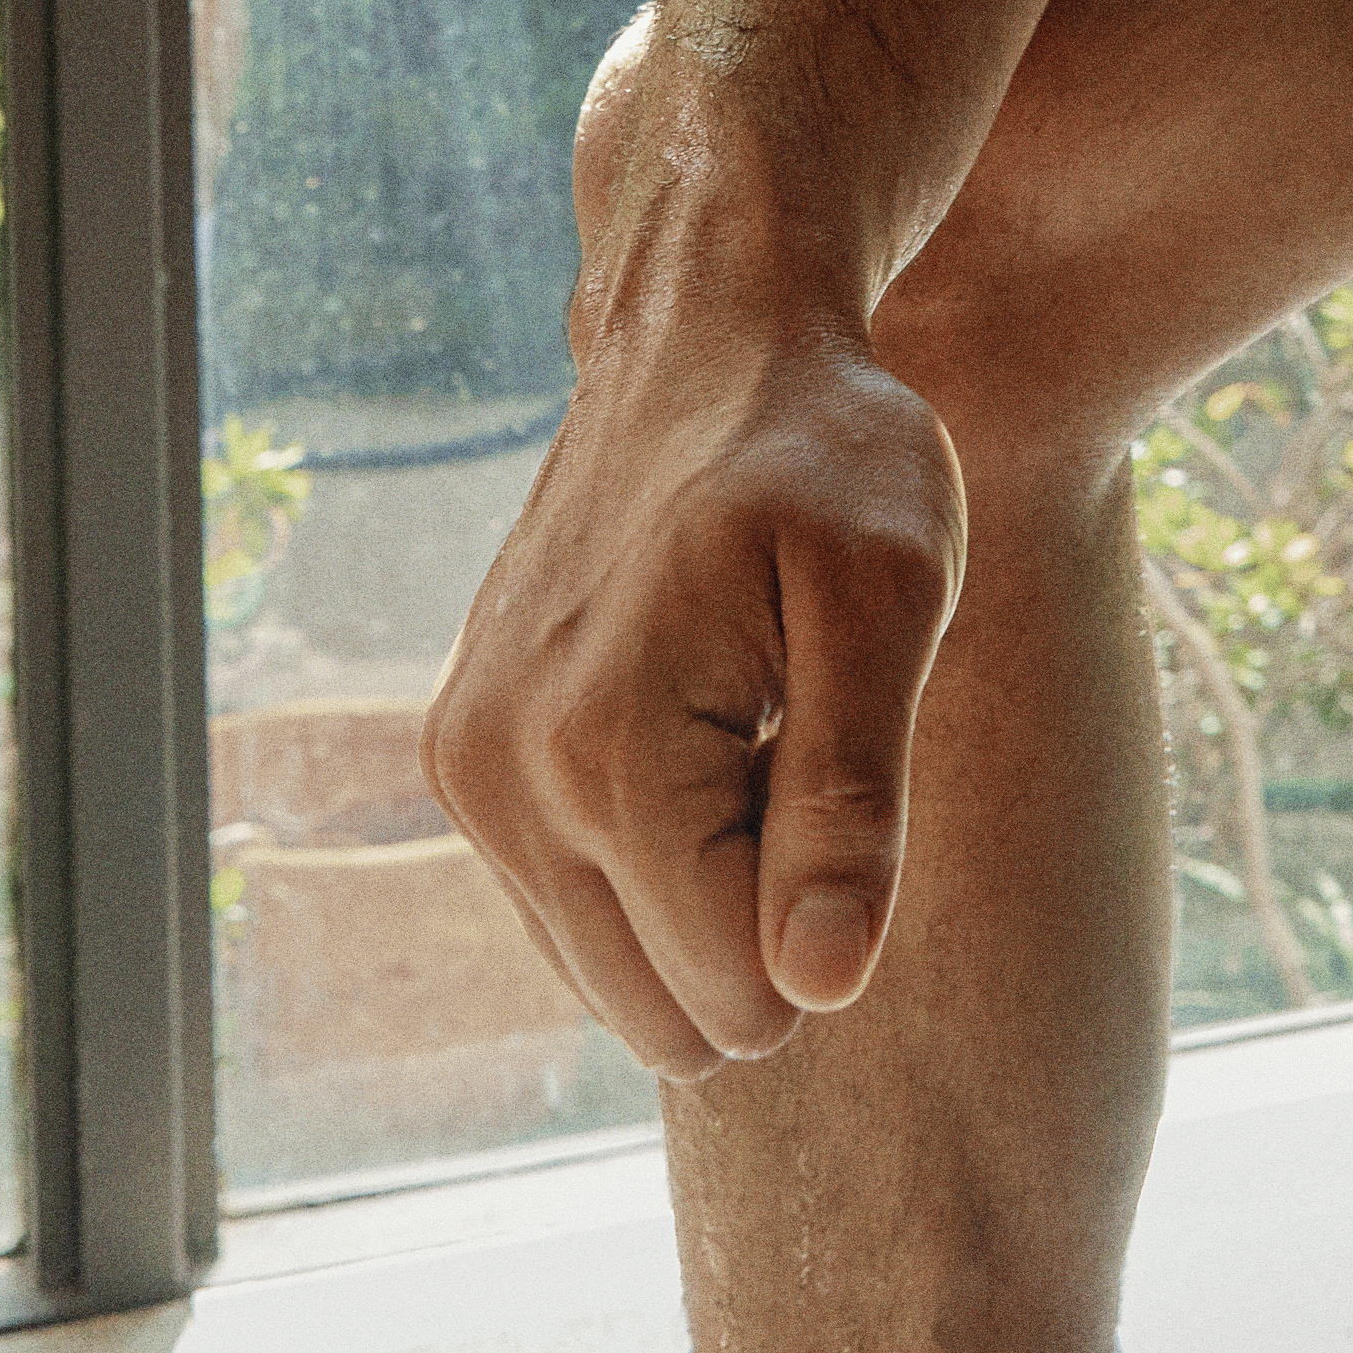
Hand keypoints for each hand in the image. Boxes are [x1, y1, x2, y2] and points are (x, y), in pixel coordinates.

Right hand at [426, 274, 967, 1081]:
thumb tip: (820, 988)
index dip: (827, 908)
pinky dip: (649, 858)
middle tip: (794, 745)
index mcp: (607, 752)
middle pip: (670, 1014)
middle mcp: (502, 779)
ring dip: (706, 888)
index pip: (744, 995)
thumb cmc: (827, 456)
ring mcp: (467, 771)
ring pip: (617, 981)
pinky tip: (694, 727)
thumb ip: (851, 801)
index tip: (828, 746)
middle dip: (760, 921)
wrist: (703, 338)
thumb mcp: (891, 598)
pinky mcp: (461, 760)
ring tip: (746, 728)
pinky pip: (574, 914)